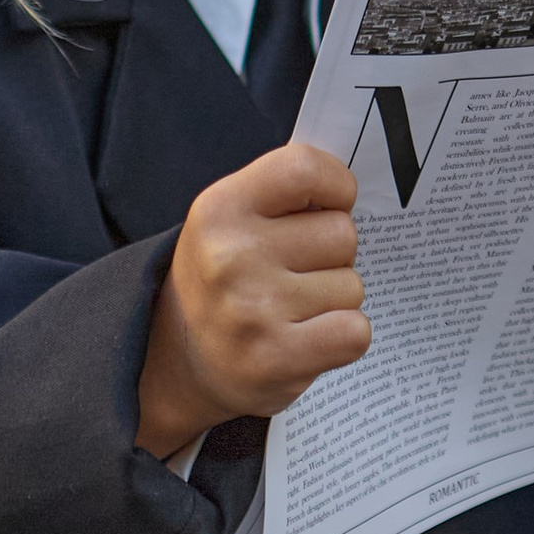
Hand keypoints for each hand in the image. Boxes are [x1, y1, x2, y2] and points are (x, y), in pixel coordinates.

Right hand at [138, 140, 368, 458]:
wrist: (178, 364)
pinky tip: (308, 339)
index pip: (306, 168)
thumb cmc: (221, 282)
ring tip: (290, 311)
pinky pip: (355, 332)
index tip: (325, 207)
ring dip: (332, 300)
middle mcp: (231, 256)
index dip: (334, 187)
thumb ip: (284, 193)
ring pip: (352, 286)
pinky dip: (343, 337)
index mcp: (219, 209)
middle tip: (291, 275)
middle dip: (330, 255)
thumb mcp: (229, 221)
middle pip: (342, 233)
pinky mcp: (276, 358)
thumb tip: (348, 188)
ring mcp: (253, 310)